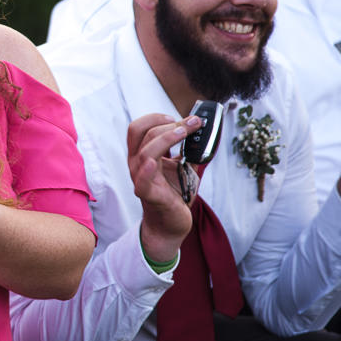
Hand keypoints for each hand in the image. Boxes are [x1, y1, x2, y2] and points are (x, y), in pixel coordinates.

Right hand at [127, 113, 198, 262]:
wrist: (170, 222)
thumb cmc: (174, 193)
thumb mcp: (181, 166)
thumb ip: (188, 151)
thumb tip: (204, 135)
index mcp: (141, 154)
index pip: (138, 128)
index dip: (156, 117)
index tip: (178, 117)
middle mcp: (136, 164)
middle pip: (143, 134)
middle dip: (169, 124)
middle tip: (193, 122)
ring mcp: (140, 178)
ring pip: (145, 151)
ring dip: (166, 137)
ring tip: (184, 132)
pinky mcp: (148, 194)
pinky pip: (142, 181)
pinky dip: (147, 171)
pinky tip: (154, 162)